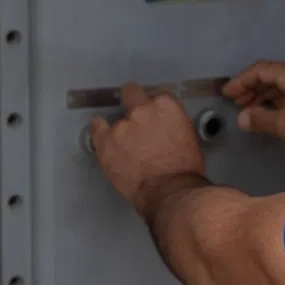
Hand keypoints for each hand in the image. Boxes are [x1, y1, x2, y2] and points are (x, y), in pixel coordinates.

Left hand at [87, 83, 206, 219]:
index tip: (153, 118)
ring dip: (120, 130)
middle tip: (134, 118)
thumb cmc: (184, 170)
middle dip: (132, 101)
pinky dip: (99, 132)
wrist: (170, 191)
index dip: (154, 109)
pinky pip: (96, 128)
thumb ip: (172, 124)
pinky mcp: (106, 142)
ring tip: (125, 147)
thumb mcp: (188, 137)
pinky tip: (103, 138)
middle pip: (132, 93)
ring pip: (115, 118)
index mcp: (166, 106)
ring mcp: (122, 125)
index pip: (157, 97)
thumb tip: (164, 127)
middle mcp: (142, 110)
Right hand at [223, 61, 284, 160]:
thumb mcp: (284, 125)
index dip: (241, 80)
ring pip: (282, 85)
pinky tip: (268, 114)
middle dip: (251, 88)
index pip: (262, 70)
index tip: (228, 93)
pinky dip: (276, 101)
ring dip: (263, 96)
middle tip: (236, 102)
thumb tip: (243, 118)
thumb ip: (260, 119)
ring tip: (249, 110)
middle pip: (272, 75)